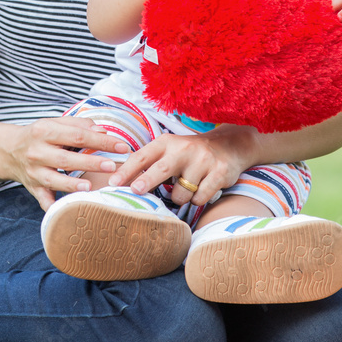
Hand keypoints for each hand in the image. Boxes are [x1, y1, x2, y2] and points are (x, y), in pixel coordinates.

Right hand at [5, 116, 129, 210]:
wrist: (8, 150)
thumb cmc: (39, 136)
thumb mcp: (54, 123)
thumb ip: (79, 125)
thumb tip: (103, 131)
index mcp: (45, 131)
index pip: (77, 136)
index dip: (101, 141)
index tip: (122, 146)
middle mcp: (37, 152)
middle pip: (66, 158)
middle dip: (90, 162)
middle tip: (112, 165)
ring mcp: (34, 172)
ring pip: (54, 180)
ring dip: (72, 184)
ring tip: (90, 186)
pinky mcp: (33, 189)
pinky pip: (44, 200)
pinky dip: (54, 207)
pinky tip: (69, 211)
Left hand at [107, 125, 256, 206]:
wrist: (229, 145)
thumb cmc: (190, 153)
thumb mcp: (170, 150)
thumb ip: (151, 163)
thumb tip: (124, 182)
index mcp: (167, 142)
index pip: (143, 156)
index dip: (127, 170)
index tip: (113, 182)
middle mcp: (184, 149)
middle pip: (161, 169)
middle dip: (146, 181)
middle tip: (135, 191)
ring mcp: (202, 160)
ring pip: (181, 193)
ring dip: (180, 197)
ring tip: (187, 186)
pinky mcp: (219, 173)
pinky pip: (199, 198)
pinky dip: (197, 199)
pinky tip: (202, 188)